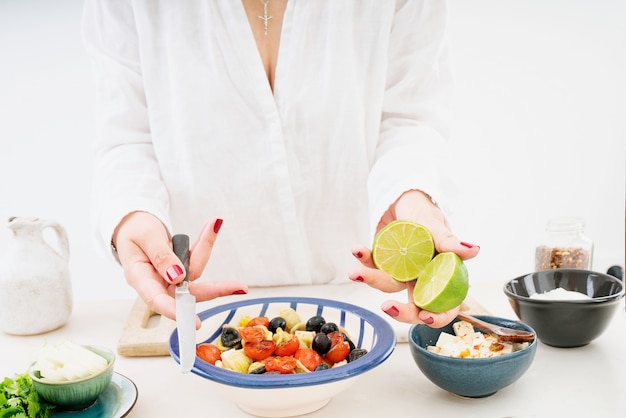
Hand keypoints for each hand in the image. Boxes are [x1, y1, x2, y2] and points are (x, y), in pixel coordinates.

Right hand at [113, 212, 247, 328]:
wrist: (132, 225)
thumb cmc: (133, 232)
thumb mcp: (144, 237)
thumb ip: (160, 255)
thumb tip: (178, 276)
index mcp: (140, 279)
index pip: (157, 301)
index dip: (176, 312)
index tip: (194, 321)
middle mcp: (158, 283)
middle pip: (187, 292)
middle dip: (216, 289)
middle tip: (238, 287)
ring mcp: (171, 278)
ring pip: (195, 272)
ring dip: (205, 248)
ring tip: (213, 225)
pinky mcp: (181, 270)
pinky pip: (195, 259)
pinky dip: (204, 244)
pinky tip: (212, 227)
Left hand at [349, 190, 478, 326]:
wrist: (401, 197)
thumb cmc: (424, 211)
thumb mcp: (434, 224)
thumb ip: (448, 239)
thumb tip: (473, 250)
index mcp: (442, 273)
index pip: (446, 304)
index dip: (438, 316)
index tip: (424, 316)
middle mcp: (422, 276)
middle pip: (415, 305)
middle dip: (400, 311)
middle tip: (387, 307)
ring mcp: (402, 271)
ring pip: (388, 285)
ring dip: (371, 280)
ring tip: (356, 272)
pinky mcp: (383, 263)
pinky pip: (372, 266)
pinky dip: (364, 260)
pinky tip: (358, 250)